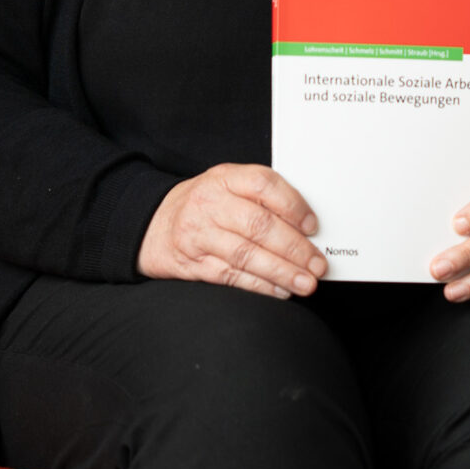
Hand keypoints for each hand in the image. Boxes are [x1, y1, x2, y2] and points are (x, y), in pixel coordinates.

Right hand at [138, 163, 325, 298]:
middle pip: (259, 225)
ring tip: (305, 283)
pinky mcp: (191, 263)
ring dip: (281, 272)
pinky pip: (231, 276)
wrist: (151, 223)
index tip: (313, 227)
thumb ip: (263, 199)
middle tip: (318, 265)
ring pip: (246, 255)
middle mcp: (210, 204)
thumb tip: (306, 228)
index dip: (294, 206)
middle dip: (295, 249)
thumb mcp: (228, 186)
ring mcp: (198, 234)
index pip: (265, 185)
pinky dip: (259, 286)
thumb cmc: (204, 204)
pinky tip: (280, 290)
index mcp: (225, 178)